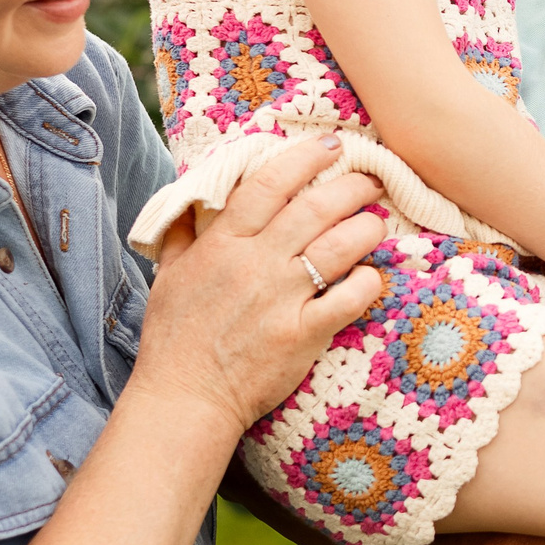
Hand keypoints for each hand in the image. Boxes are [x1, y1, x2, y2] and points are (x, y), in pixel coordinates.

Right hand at [134, 139, 388, 432]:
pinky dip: (368, 281)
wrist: (185, 398)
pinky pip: (350, 297)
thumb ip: (183, 233)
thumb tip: (192, 197)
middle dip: (352, 187)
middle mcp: (255, 264)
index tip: (332, 145)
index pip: (269, 183)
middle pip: (316, 207)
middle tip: (370, 182)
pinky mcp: (304, 333)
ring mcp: (281, 298)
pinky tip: (371, 276)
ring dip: (367, 229)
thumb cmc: (175, 338)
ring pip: (340, 246)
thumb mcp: (168, 276)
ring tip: (376, 224)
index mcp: (222, 244)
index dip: (306, 157)